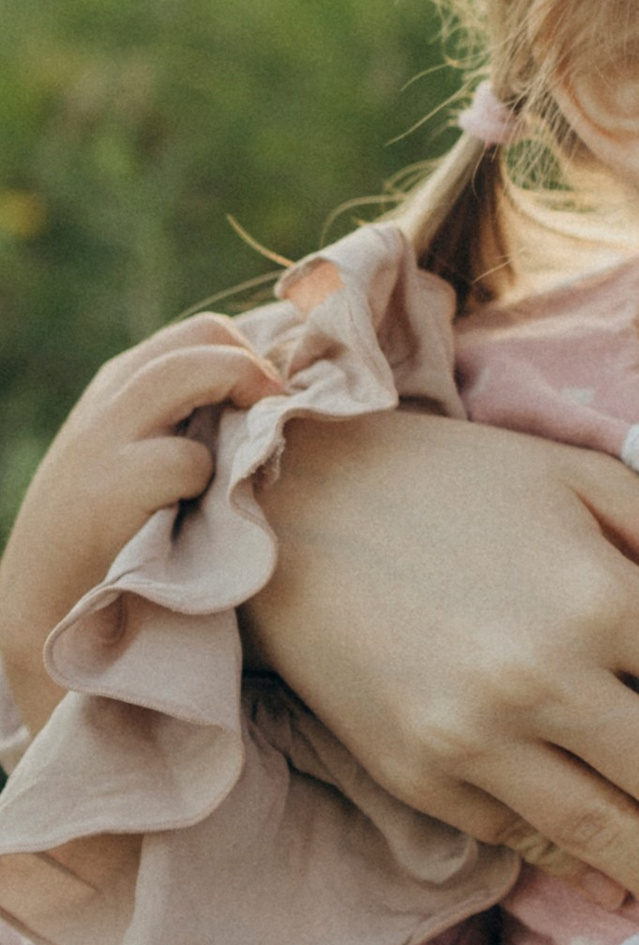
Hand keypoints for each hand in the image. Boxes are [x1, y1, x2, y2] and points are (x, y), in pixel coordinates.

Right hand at [0, 320, 283, 729]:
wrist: (49, 613)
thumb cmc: (117, 540)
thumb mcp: (144, 458)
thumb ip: (191, 420)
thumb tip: (283, 395)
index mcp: (120, 385)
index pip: (205, 331)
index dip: (256, 358)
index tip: (278, 406)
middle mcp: (111, 397)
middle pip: (208, 333)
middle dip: (258, 372)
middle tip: (276, 428)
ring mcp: (104, 437)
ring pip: (201, 367)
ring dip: (242, 406)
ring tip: (246, 463)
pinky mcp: (109, 486)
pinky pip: (188, 459)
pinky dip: (208, 485)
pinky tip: (199, 520)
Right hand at [254, 409, 638, 925]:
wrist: (293, 512)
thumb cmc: (455, 482)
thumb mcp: (586, 480)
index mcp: (600, 597)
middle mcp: (543, 681)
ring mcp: (475, 741)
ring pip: (605, 830)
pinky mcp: (421, 779)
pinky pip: (522, 839)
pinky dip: (581, 867)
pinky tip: (625, 887)